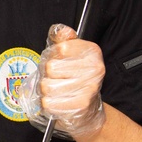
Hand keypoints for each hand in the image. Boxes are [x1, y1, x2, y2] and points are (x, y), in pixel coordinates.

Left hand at [19, 23, 105, 138]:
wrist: (87, 110)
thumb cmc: (75, 78)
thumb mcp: (71, 54)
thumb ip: (63, 39)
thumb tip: (60, 30)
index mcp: (92, 52)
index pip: (59, 48)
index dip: (51, 56)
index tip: (58, 61)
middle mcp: (95, 68)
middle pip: (50, 67)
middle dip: (46, 74)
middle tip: (56, 79)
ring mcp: (89, 87)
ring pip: (46, 86)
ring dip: (46, 90)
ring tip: (56, 91)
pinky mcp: (80, 105)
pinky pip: (48, 103)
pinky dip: (48, 104)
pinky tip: (58, 102)